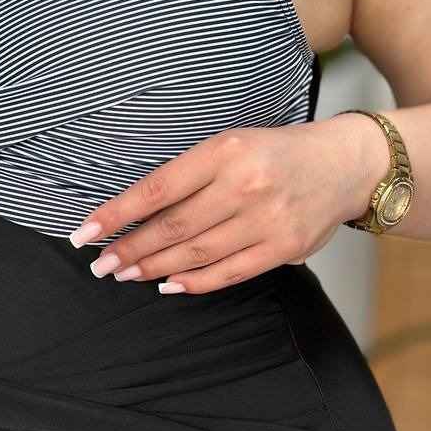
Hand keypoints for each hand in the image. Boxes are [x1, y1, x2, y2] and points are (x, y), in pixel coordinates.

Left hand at [67, 115, 382, 293]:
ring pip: (197, 252)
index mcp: (225, 151)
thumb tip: (133, 211)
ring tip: (126, 274)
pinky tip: (168, 285)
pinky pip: (230, 272)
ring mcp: (267, 218)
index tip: (84, 233)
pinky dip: (194, 282)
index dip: (117, 214)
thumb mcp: (230, 145)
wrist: (345, 164)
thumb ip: (188, 175)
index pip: (157, 188)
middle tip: (100, 265)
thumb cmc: (274, 154)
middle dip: (129, 249)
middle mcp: (245, 184)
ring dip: (154, 268)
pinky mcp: (284, 247)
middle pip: (173, 226)